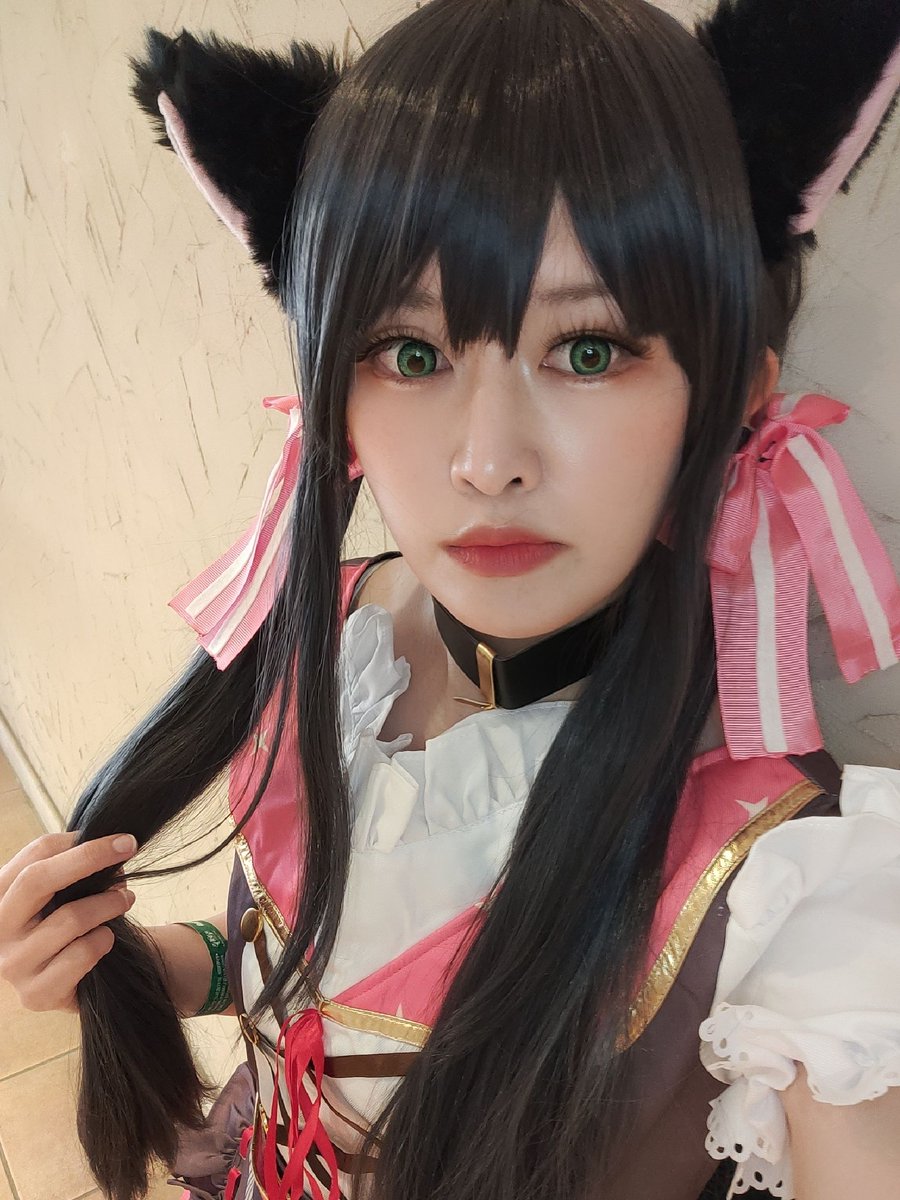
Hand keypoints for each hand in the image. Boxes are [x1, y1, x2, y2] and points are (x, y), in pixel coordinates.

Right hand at [0, 831, 137, 1013]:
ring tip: (125, 900)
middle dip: (88, 858)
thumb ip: (73, 867)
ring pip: (69, 918)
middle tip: (128, 850)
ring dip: (109, 903)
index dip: (81, 842)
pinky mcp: (35, 993)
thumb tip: (110, 846)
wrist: (68, 981)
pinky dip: (103, 940)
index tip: (120, 839)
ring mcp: (12, 963)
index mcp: (0, 893)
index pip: (35, 854)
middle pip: (36, 879)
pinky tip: (106, 938)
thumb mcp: (61, 892)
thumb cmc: (64, 923)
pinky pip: (81, 954)